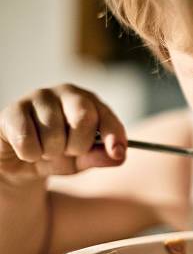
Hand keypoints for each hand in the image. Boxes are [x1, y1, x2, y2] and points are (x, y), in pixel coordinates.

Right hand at [0, 84, 126, 184]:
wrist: (21, 160)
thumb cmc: (58, 154)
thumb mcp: (83, 159)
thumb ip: (100, 156)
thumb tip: (118, 156)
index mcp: (89, 102)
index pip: (107, 117)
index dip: (114, 135)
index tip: (117, 153)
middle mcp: (66, 93)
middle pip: (83, 119)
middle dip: (78, 146)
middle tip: (68, 151)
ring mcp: (39, 97)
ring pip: (53, 134)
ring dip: (51, 153)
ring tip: (45, 149)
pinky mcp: (13, 109)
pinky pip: (27, 140)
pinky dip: (30, 154)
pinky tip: (28, 150)